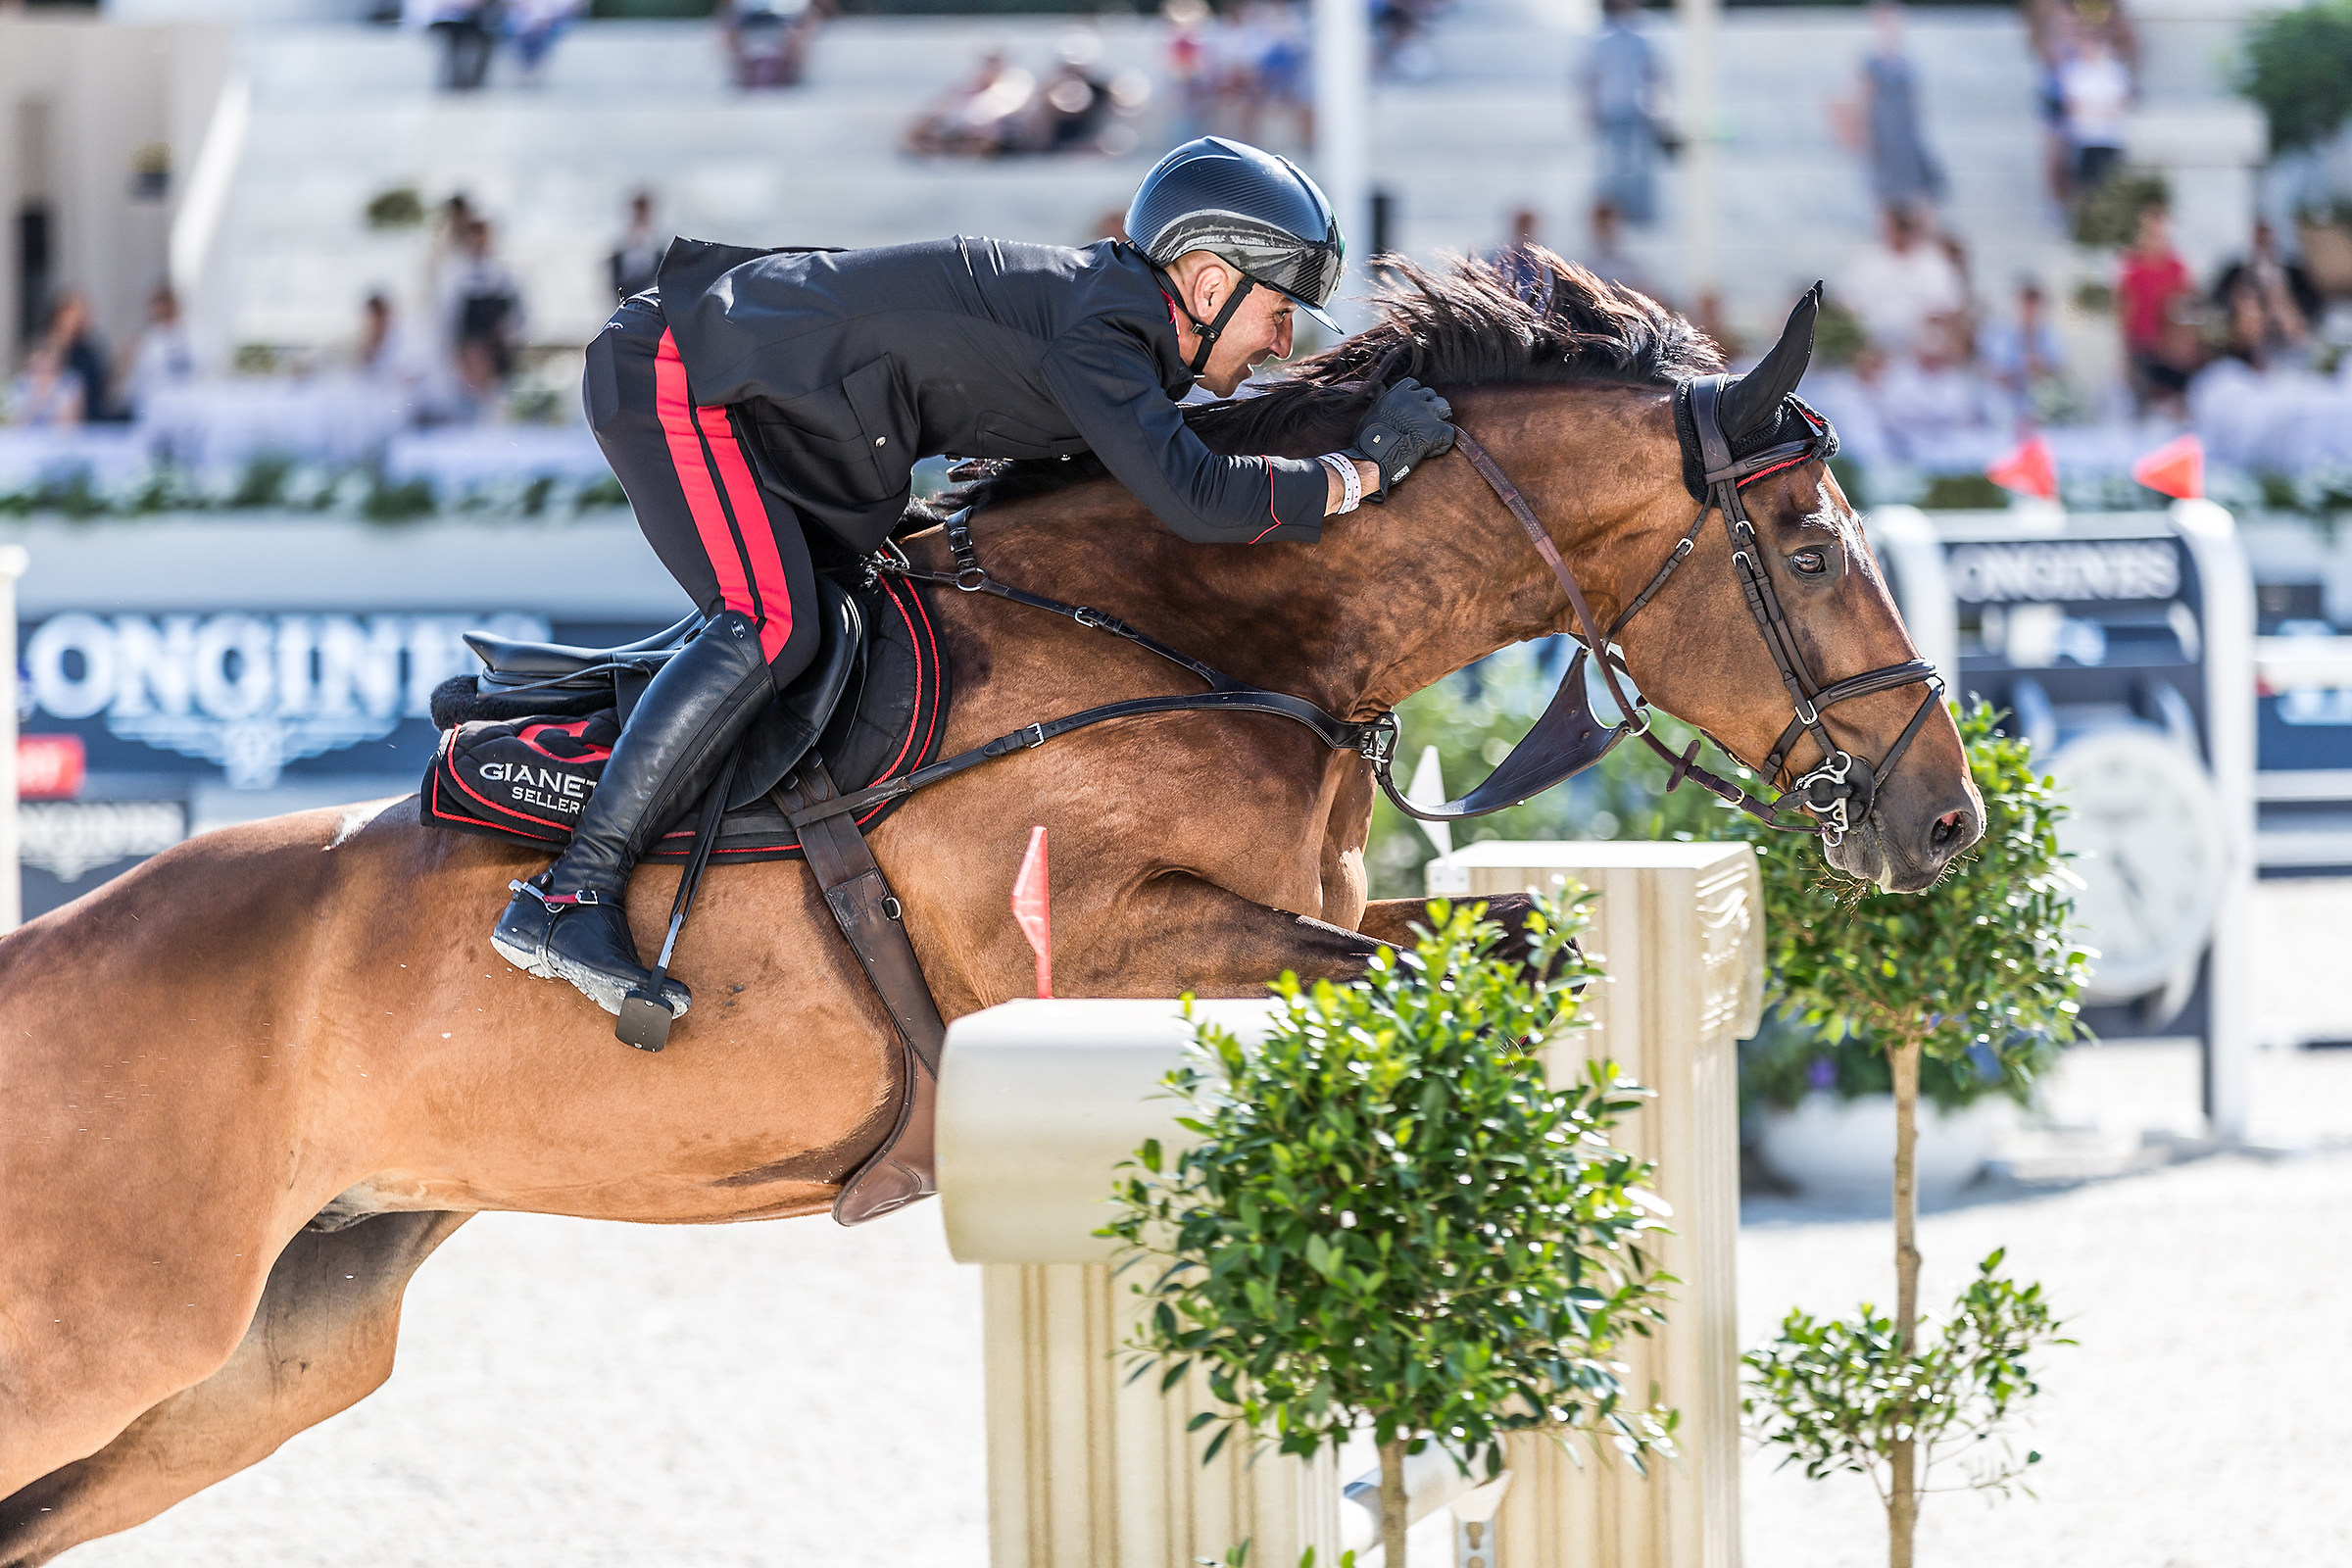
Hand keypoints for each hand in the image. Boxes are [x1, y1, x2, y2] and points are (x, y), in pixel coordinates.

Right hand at [1348, 378, 1454, 502]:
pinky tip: (1432, 447)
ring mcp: (1428, 415)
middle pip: (1432, 395)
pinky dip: (1443, 440)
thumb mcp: (1372, 410)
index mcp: (1399, 392)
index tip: (1410, 407)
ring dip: (1440, 418)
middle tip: (1422, 422)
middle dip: (1429, 407)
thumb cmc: (1369, 438)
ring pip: (1444, 408)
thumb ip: (1381, 396)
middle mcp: (1416, 399)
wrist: (1374, 459)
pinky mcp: (1437, 432)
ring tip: (1431, 431)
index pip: (1415, 385)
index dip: (1415, 396)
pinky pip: (1449, 432)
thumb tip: (1380, 386)